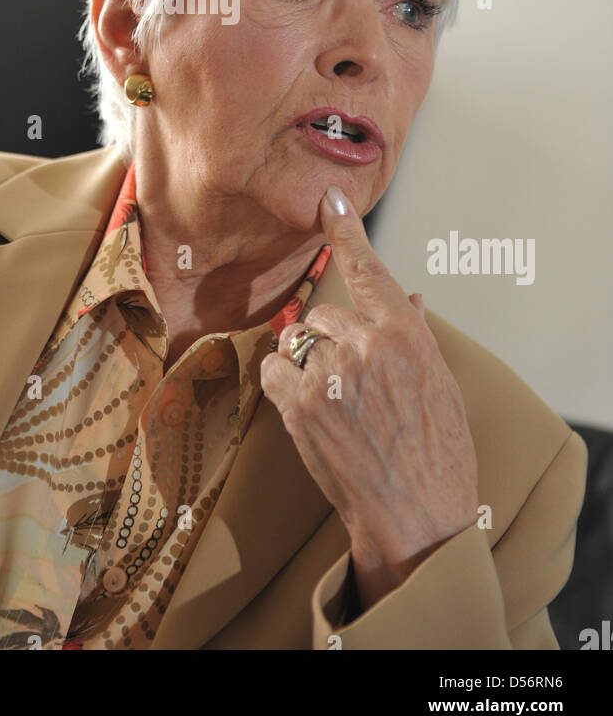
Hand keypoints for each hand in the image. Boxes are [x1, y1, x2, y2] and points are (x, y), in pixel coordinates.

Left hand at [260, 185, 478, 610]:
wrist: (416, 517)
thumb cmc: (437, 454)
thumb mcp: (440, 386)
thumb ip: (415, 336)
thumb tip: (410, 296)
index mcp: (405, 334)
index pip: (370, 269)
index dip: (346, 231)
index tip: (329, 198)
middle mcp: (367, 344)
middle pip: (324, 313)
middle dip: (329, 341)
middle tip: (350, 385)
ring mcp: (331, 373)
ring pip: (298, 340)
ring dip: (306, 363)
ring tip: (335, 406)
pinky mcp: (300, 403)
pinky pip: (274, 369)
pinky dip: (283, 384)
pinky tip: (308, 411)